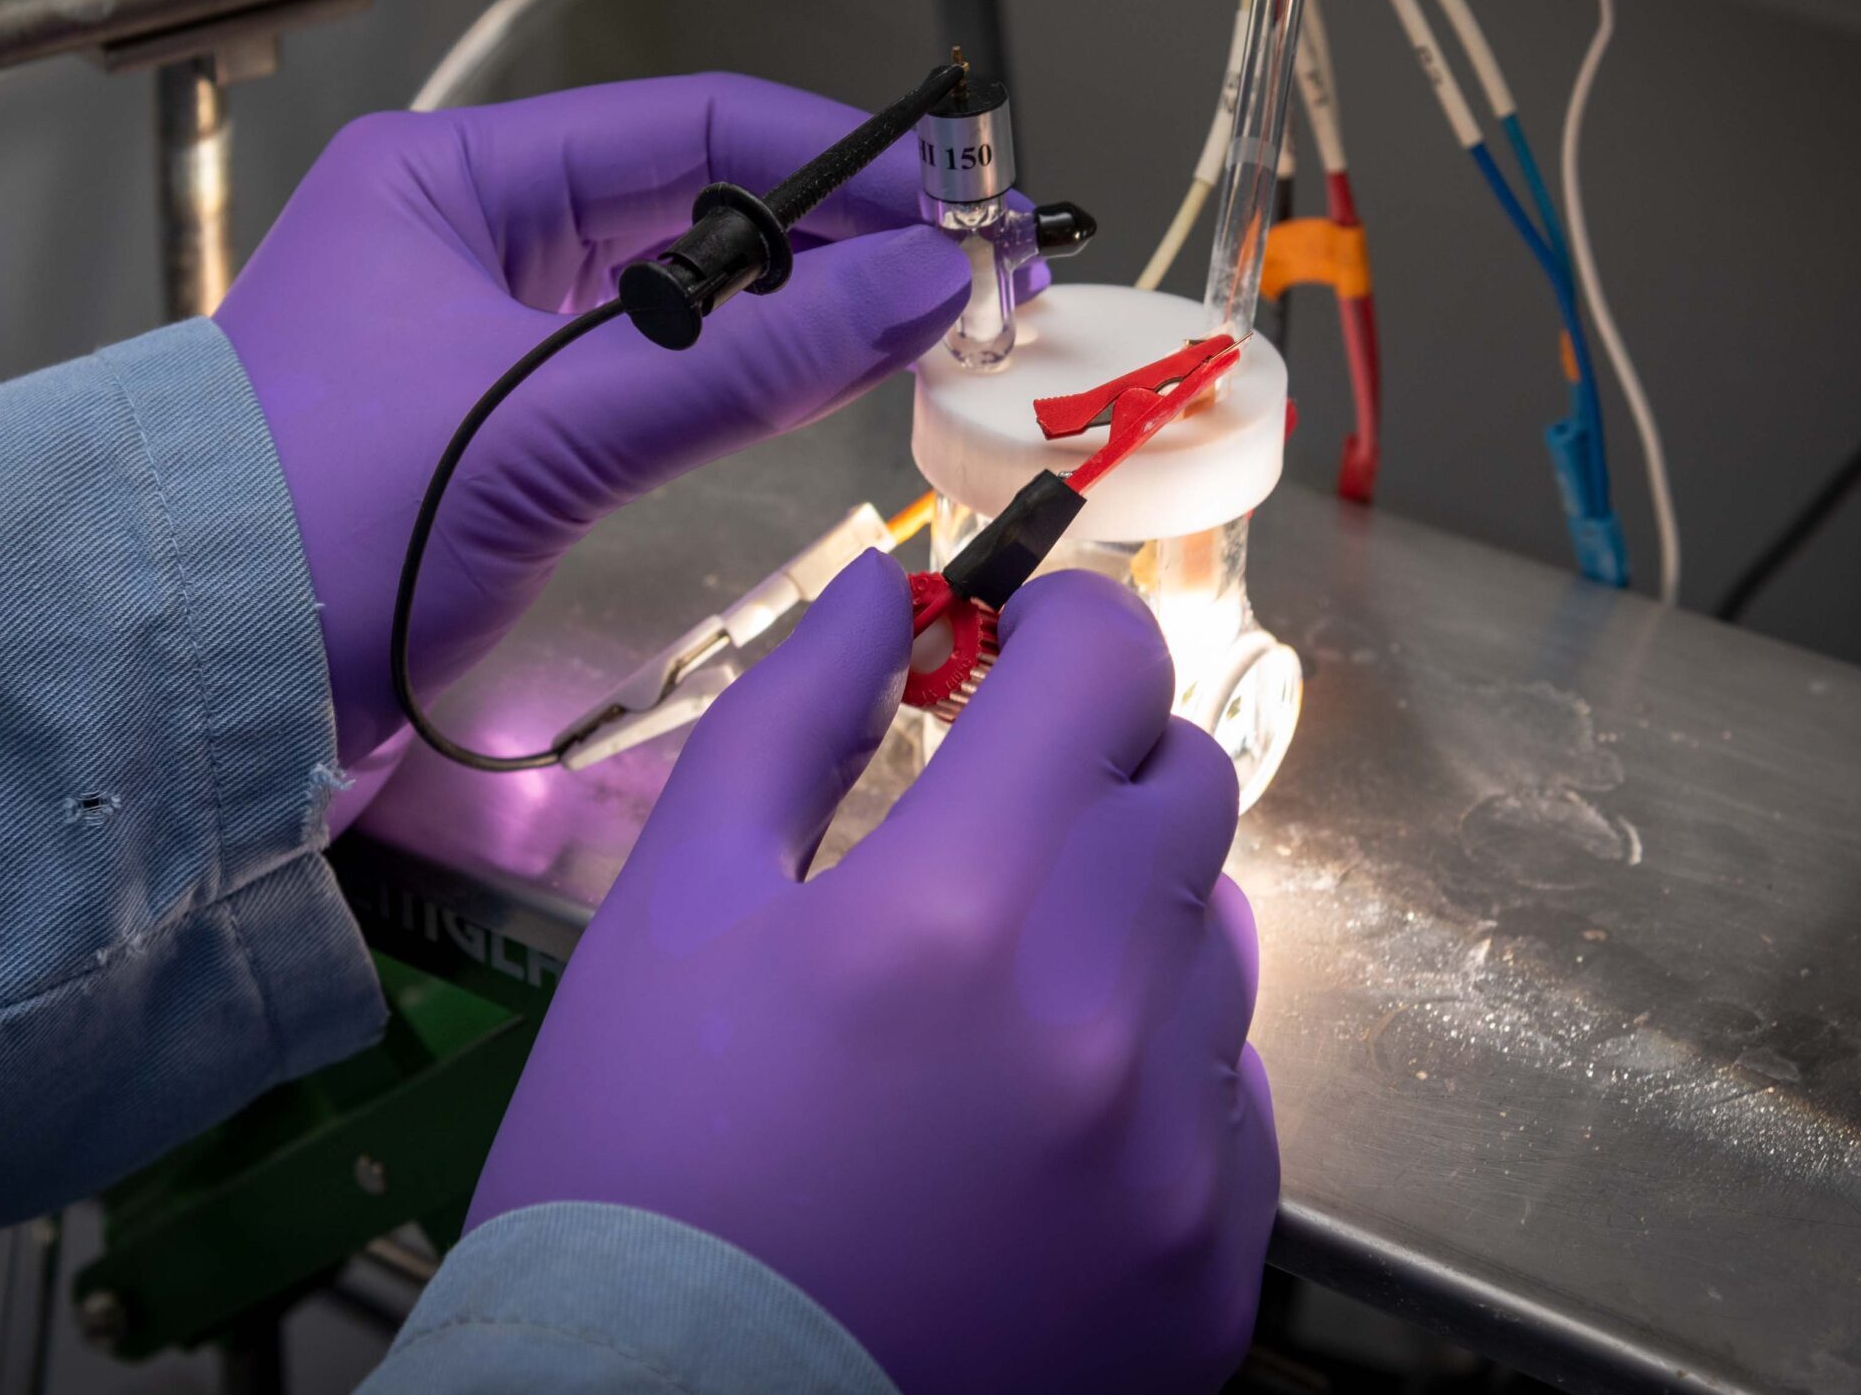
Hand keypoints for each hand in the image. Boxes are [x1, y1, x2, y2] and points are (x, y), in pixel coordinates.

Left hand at [216, 75, 968, 776]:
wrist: (182, 688)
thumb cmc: (324, 525)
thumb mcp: (551, 424)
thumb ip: (749, 359)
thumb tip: (925, 287)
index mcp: (451, 180)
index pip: (690, 127)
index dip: (845, 164)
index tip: (964, 209)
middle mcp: (465, 239)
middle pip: (693, 212)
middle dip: (835, 243)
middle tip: (971, 284)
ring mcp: (476, 338)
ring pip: (676, 303)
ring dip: (792, 318)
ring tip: (923, 336)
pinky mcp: (488, 436)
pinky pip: (641, 384)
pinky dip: (732, 387)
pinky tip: (814, 393)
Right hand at [470, 555, 1277, 1393]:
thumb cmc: (634, 1159)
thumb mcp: (669, 914)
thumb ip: (788, 721)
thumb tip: (883, 591)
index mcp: (956, 910)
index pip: (1108, 672)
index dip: (1063, 627)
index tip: (1016, 647)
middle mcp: (1104, 1028)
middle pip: (1188, 788)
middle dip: (1095, 758)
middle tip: (992, 806)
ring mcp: (1177, 1168)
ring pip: (1221, 938)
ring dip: (1129, 910)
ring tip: (999, 983)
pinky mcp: (1209, 1277)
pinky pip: (1235, 1097)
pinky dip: (1160, 1062)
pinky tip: (1041, 1111)